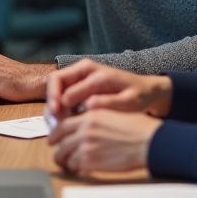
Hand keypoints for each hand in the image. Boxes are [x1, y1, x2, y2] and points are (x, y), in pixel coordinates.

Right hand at [46, 59, 172, 118]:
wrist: (145, 91)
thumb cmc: (138, 95)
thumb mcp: (129, 101)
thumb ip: (109, 103)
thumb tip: (88, 104)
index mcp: (94, 71)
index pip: (64, 81)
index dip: (56, 99)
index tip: (58, 117)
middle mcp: (83, 70)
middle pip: (55, 81)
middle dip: (50, 101)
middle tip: (53, 122)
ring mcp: (80, 78)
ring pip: (56, 89)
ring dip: (53, 108)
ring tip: (57, 127)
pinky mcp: (79, 87)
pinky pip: (62, 96)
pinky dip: (60, 110)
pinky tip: (65, 125)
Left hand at [49, 109, 161, 174]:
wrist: (147, 141)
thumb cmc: (138, 128)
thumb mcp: (114, 114)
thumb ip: (97, 118)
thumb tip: (87, 126)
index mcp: (90, 115)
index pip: (63, 124)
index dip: (56, 133)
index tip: (55, 138)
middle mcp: (85, 128)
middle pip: (58, 139)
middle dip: (56, 148)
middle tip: (57, 153)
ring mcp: (86, 144)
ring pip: (62, 154)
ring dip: (63, 161)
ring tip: (67, 165)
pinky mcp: (90, 160)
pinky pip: (73, 165)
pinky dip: (73, 169)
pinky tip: (78, 170)